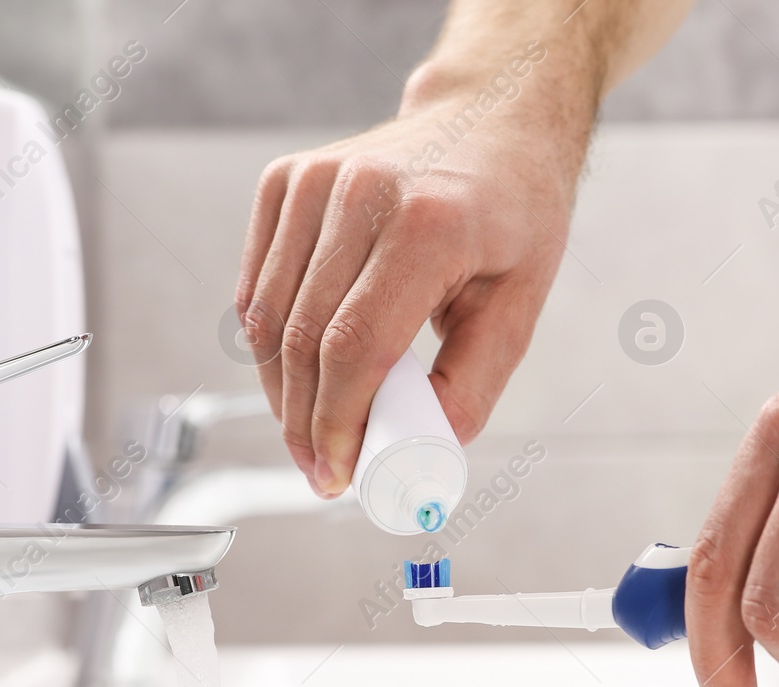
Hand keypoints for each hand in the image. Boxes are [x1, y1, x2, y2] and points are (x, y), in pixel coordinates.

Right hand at [235, 63, 584, 496]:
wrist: (492, 121)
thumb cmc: (512, 215)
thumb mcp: (520, 306)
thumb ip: (470, 386)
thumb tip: (417, 453)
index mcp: (427, 223)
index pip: (354, 348)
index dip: (338, 424)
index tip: (341, 474)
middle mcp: (361, 192)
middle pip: (304, 341)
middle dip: (306, 424)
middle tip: (324, 473)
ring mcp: (313, 181)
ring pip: (268, 321)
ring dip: (283, 394)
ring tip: (314, 434)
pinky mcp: (284, 182)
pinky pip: (258, 289)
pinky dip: (271, 345)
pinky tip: (301, 376)